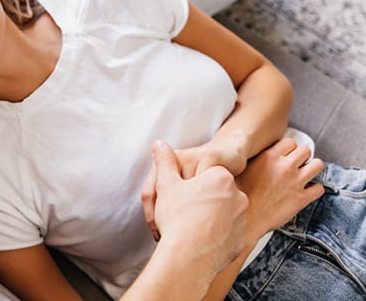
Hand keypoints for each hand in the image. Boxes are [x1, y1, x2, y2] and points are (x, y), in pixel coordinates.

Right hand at [144, 141, 247, 274]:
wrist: (189, 257)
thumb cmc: (178, 218)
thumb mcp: (166, 184)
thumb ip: (165, 161)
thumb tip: (160, 144)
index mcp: (220, 177)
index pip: (203, 175)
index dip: (186, 185)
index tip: (177, 195)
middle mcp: (237, 196)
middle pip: (213, 194)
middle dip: (197, 201)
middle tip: (178, 212)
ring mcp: (241, 219)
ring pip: (220, 214)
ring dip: (205, 218)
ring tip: (186, 228)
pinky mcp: (240, 239)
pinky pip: (225, 233)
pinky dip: (213, 235)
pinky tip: (196, 240)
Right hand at [236, 137, 323, 240]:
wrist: (247, 218)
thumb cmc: (241, 195)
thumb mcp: (243, 169)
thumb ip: (256, 158)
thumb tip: (260, 153)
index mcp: (269, 157)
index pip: (290, 142)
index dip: (289, 148)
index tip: (286, 155)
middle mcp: (285, 167)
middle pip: (306, 150)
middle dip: (302, 156)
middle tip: (296, 164)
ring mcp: (296, 182)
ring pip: (318, 165)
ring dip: (312, 168)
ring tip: (305, 174)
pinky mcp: (302, 199)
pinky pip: (319, 188)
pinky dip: (314, 189)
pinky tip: (306, 191)